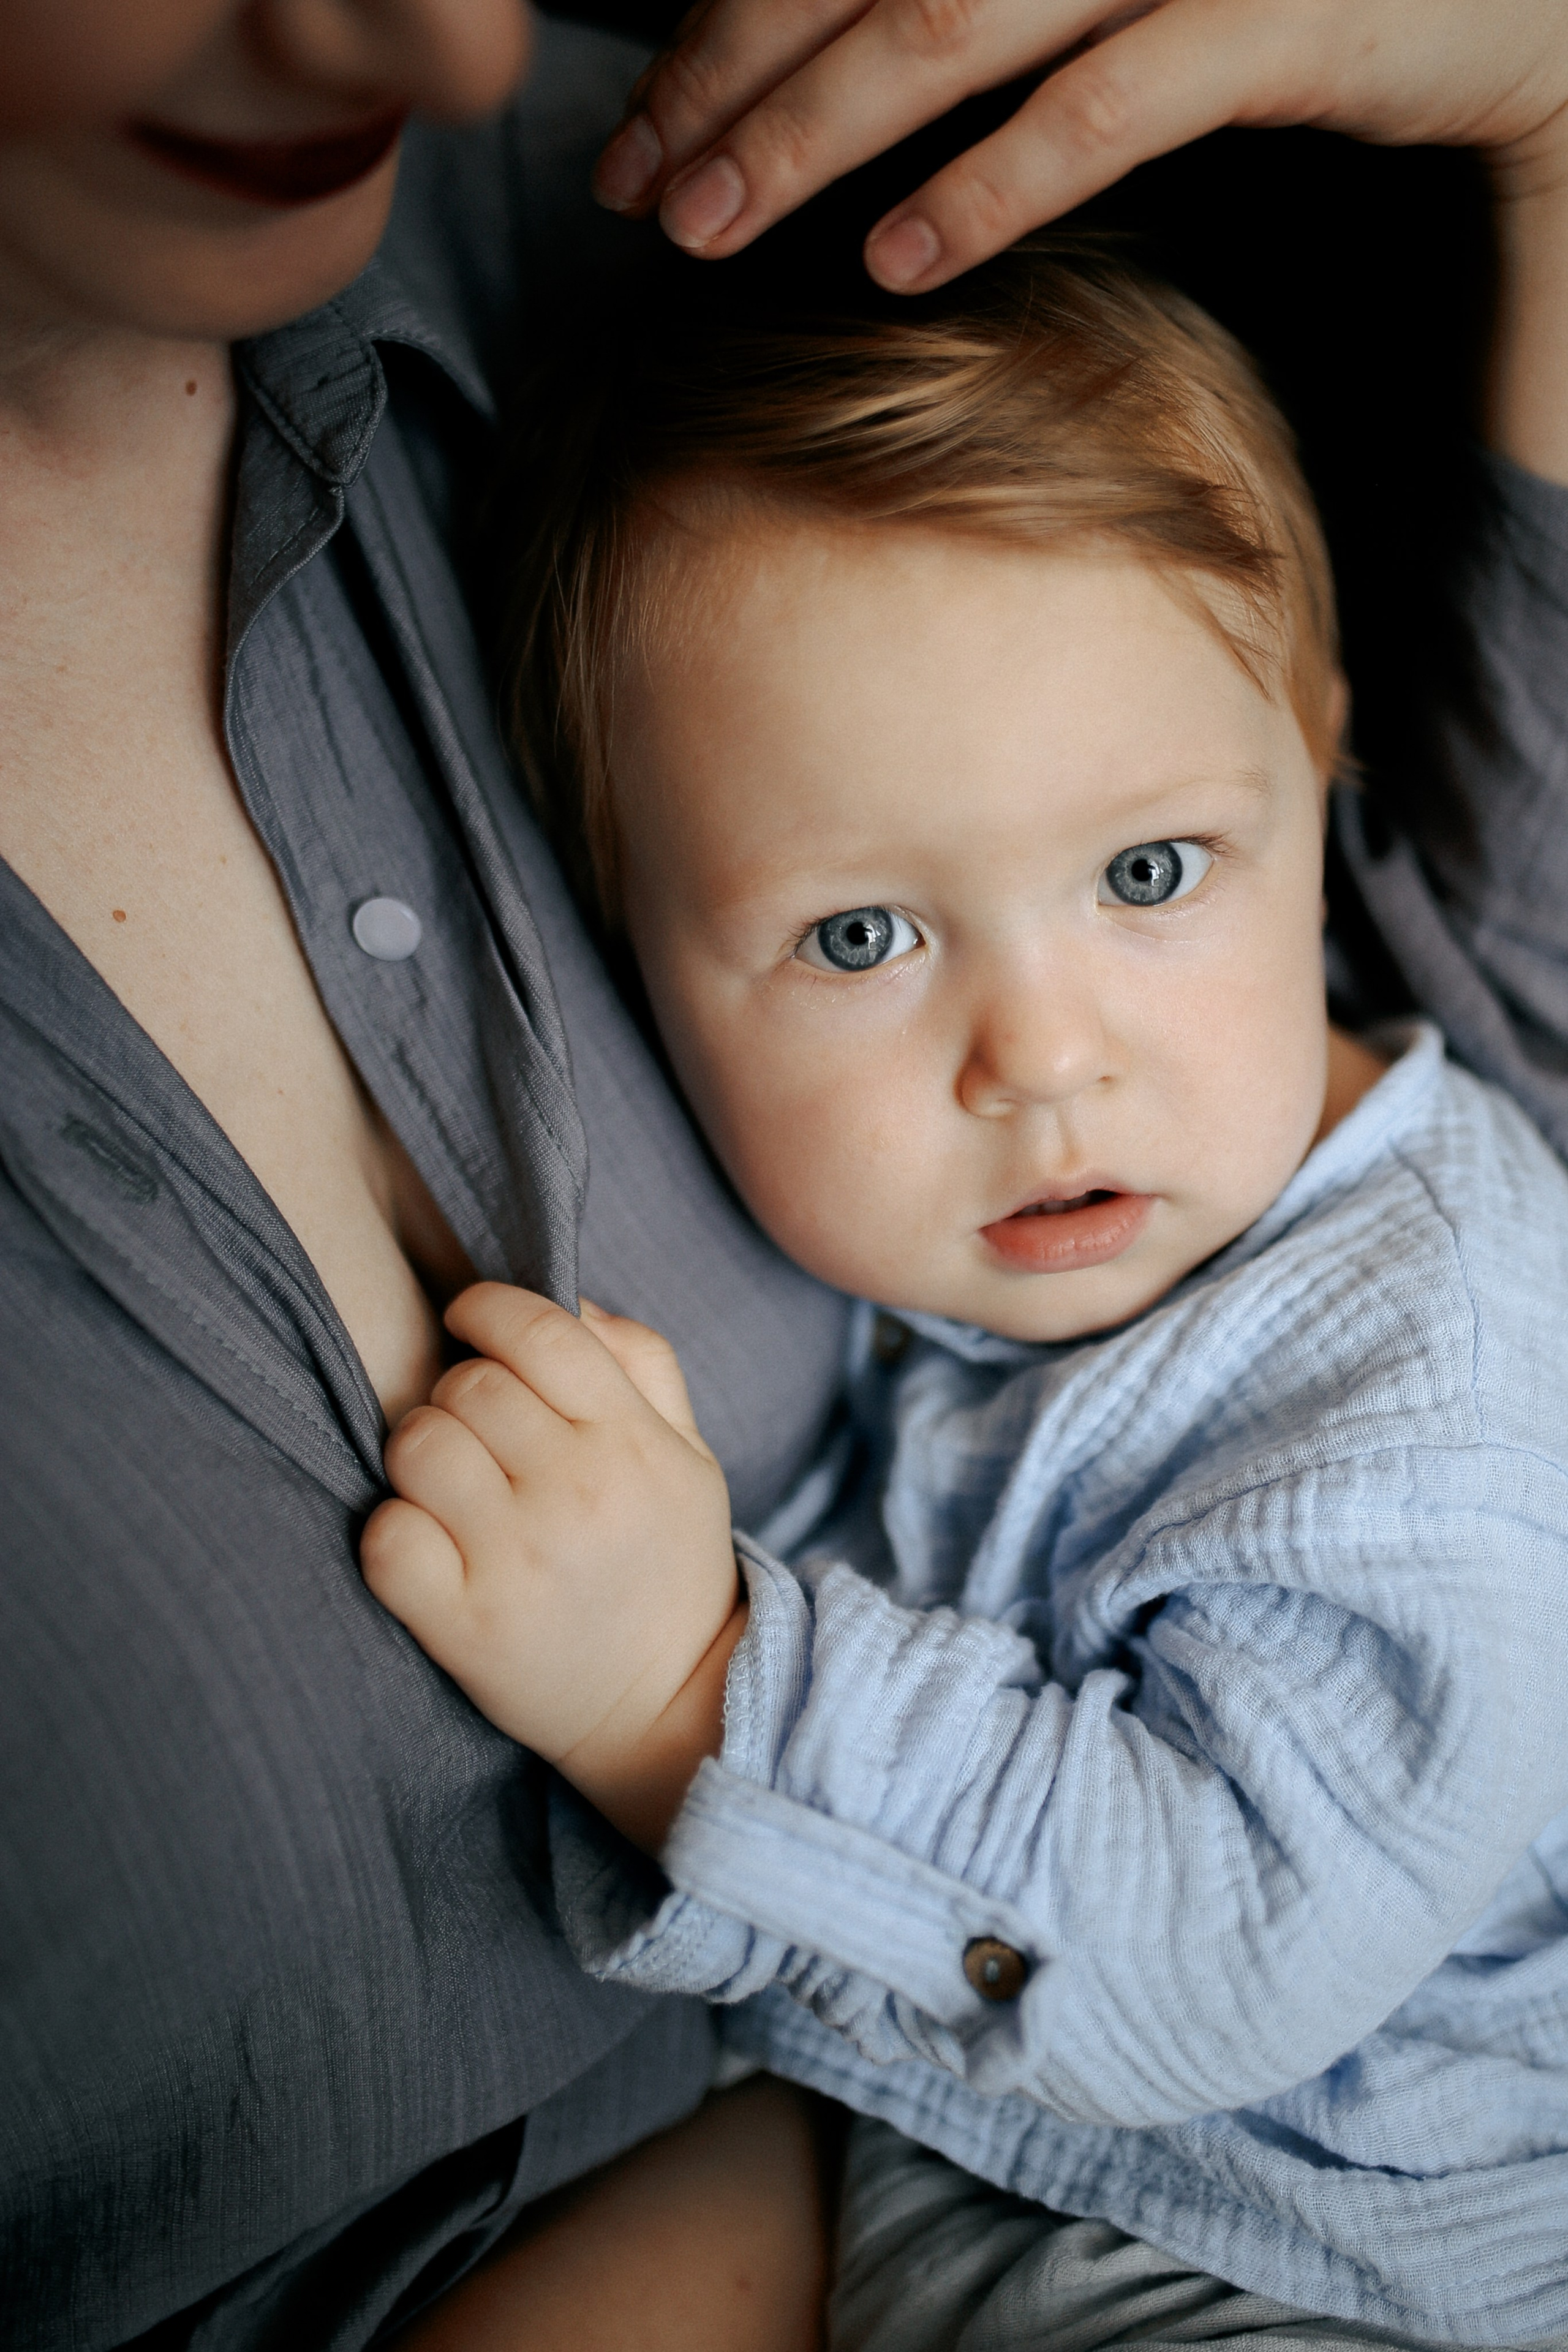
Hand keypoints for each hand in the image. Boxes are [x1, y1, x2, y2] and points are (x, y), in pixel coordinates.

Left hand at [362, 1285, 743, 1852]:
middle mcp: (578, 1493)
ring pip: (417, 1447)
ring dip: (422, 1457)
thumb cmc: (667, 1562)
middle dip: (457, 1393)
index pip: (537, 1330)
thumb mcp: (689, 1453)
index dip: (484, 1309)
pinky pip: (388, 1536)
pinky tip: (432, 1546)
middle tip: (477, 1433)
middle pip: (466, 1385)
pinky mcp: (465, 1626)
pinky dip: (396, 1533)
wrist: (670, 1705)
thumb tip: (565, 1296)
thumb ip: (640, 1361)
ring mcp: (518, 1561)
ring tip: (453, 1488)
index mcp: (631, 1440)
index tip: (469, 1323)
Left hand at [593, 0, 1567, 292]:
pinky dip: (992, 182)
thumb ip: (985, 5)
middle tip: (632, 190)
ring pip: (947, 24)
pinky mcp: (1272, 13)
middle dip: (726, 83)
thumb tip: (842, 75)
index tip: (641, 129)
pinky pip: (1105, 104)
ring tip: (708, 227)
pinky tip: (897, 258)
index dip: (722, 27)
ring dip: (811, 134)